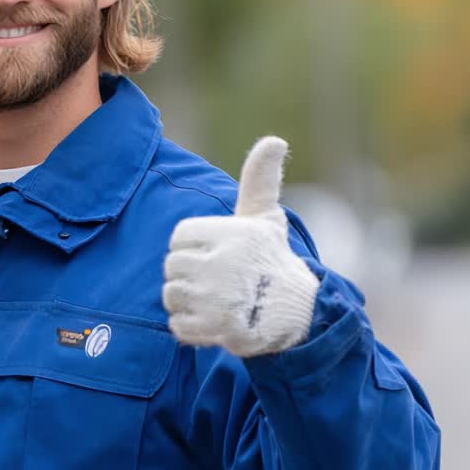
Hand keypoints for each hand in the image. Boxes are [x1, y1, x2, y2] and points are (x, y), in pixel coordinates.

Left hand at [163, 137, 319, 356]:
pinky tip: (214, 321)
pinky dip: (190, 328)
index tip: (214, 255)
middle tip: (216, 281)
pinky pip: (177, 326)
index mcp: (231, 234)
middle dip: (188, 275)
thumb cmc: (272, 261)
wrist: (299, 315)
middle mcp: (222, 265)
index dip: (192, 247)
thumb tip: (274, 141)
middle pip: (171, 267)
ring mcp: (218, 299)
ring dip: (187, 302)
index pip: (179, 237)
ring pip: (171, 295)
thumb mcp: (265, 218)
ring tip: (215, 301)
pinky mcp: (216, 329)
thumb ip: (259, 180)